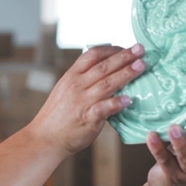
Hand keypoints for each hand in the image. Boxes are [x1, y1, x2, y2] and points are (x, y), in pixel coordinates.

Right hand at [28, 44, 145, 155]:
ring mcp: (81, 101)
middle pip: (103, 66)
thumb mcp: (66, 90)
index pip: (92, 55)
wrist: (44, 138)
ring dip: (126, 74)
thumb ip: (84, 81)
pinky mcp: (87, 118)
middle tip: (140, 49)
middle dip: (124, 56)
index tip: (126, 47)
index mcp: (72, 76)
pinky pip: (104, 108)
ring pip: (107, 83)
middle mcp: (76, 85)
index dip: (111, 49)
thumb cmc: (57, 116)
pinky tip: (129, 100)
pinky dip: (116, 103)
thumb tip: (106, 73)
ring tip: (141, 67)